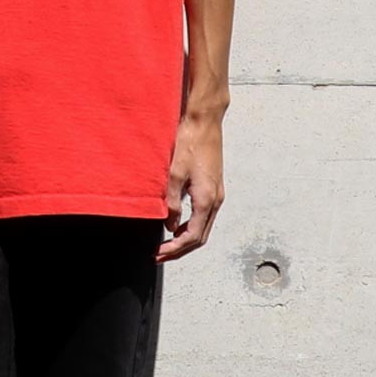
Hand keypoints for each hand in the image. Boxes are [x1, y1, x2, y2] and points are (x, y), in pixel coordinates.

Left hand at [156, 110, 225, 262]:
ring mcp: (217, 193)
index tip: (159, 254)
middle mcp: (216, 199)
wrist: (204, 122)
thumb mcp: (174, 174)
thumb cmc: (189, 142)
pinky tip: (176, 224)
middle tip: (160, 255)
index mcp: (207, 199)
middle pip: (201, 237)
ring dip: (185, 239)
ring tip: (166, 243)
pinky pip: (204, 215)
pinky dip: (190, 226)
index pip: (193, 236)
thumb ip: (171, 202)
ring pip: (203, 227)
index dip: (175, 249)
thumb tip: (169, 224)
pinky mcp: (214, 186)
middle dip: (180, 249)